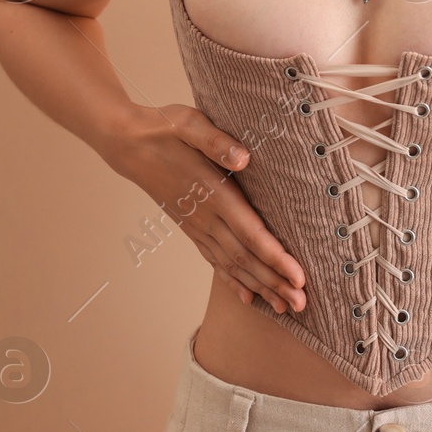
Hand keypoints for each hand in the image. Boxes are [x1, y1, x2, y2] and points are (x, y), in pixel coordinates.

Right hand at [105, 103, 306, 313]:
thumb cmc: (164, 129)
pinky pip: (215, 261)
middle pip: (246, 259)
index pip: (251, 233)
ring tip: (285, 308)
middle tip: (302, 305)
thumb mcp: (190, 124)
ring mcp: (197, 227)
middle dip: (276, 283)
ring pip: (232, 265)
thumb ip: (216, 142)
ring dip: (260, 288)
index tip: (299, 277)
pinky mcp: (191, 228)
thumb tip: (243, 158)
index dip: (276, 258)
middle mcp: (206, 218)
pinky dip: (233, 281)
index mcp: (214, 194)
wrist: (129, 144)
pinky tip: (248, 297)